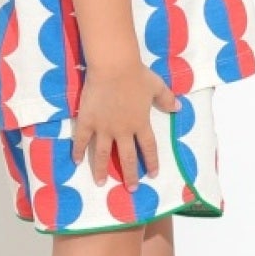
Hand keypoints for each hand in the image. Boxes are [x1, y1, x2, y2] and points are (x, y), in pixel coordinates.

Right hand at [70, 60, 179, 191]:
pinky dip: (77, 151)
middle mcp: (122, 130)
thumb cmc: (136, 74)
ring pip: (102, 154)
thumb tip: (178, 108)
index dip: (151, 162)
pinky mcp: (88, 120)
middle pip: (127, 157)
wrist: (114, 66)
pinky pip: (81, 139)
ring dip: (101, 170)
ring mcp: (103, 127)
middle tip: (130, 188)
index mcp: (140, 123)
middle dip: (129, 174)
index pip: (148, 148)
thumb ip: (167, 99)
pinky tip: (75, 161)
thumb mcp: (156, 85)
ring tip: (100, 183)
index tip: (153, 175)